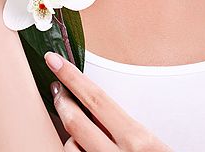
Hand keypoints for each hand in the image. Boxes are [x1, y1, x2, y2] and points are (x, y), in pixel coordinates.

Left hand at [45, 52, 173, 151]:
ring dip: (70, 137)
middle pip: (75, 120)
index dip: (71, 77)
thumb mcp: (150, 145)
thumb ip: (123, 128)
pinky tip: (84, 149)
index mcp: (137, 140)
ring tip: (79, 133)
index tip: (55, 61)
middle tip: (56, 88)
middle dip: (61, 100)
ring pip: (70, 146)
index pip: (96, 98)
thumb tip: (94, 108)